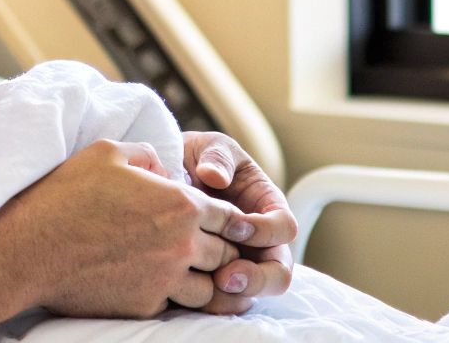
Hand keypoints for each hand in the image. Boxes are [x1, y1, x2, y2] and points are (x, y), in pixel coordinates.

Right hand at [0, 139, 253, 319]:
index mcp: (180, 204)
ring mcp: (164, 280)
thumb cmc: (66, 194)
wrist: (30, 248)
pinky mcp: (143, 306)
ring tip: (197, 272)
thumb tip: (167, 171)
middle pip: (226, 253)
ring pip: (209, 288)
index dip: (230, 218)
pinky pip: (176, 305)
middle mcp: (181, 244)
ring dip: (206, 279)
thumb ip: (150, 155)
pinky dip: (176, 298)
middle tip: (217, 248)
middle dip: (224, 249)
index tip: (226, 222)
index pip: (230, 216)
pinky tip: (165, 286)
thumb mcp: (109, 152)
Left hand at [179, 130, 297, 314]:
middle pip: (278, 271)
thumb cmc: (195, 158)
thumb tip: (215, 178)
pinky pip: (222, 300)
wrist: (163, 174)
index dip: (266, 231)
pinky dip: (211, 301)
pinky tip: (188, 292)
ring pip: (253, 293)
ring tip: (207, 285)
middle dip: (257, 278)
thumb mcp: (209, 147)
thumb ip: (218, 157)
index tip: (238, 227)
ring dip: (234, 294)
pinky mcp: (214, 278)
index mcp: (267, 206)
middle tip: (226, 277)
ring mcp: (239, 261)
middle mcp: (260, 240)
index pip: (285, 227)